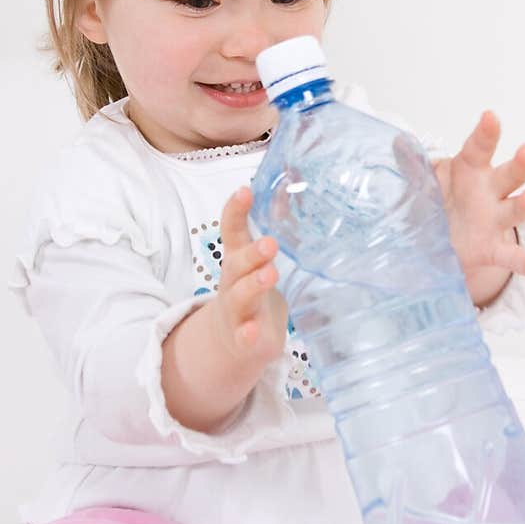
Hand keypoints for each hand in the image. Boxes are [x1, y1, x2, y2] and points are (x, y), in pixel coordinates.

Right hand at [211, 186, 288, 367]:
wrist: (234, 338)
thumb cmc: (252, 287)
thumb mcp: (260, 259)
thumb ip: (274, 225)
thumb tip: (292, 185)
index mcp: (238, 259)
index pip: (233, 231)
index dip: (236, 211)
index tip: (244, 191)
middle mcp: (232, 282)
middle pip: (237, 265)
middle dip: (252, 253)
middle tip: (270, 243)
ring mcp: (236, 311)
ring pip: (240, 296)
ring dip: (253, 284)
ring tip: (270, 274)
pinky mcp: (244, 338)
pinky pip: (243, 337)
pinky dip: (246, 334)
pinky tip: (252, 331)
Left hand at [432, 110, 524, 290]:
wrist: (444, 235)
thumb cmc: (440, 197)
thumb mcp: (424, 181)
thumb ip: (414, 165)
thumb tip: (398, 142)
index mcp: (471, 168)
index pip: (480, 148)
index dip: (486, 133)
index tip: (491, 117)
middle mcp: (490, 191)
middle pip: (511, 174)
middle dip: (521, 164)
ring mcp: (495, 220)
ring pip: (516, 209)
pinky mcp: (492, 249)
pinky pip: (512, 257)